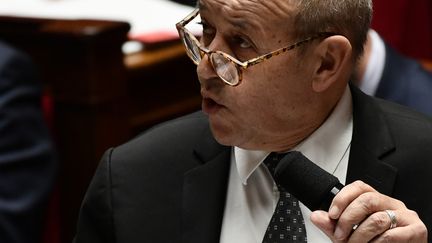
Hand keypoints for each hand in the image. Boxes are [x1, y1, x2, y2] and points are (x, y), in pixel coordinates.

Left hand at [310, 180, 427, 241]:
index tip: (332, 214)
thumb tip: (316, 216)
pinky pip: (390, 235)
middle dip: (348, 219)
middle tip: (340, 235)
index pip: (359, 186)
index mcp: (376, 201)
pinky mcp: (416, 230)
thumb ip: (333, 226)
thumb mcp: (349, 235)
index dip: (342, 198)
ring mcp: (406, 216)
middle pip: (366, 199)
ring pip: (376, 219)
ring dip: (359, 236)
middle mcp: (391, 204)